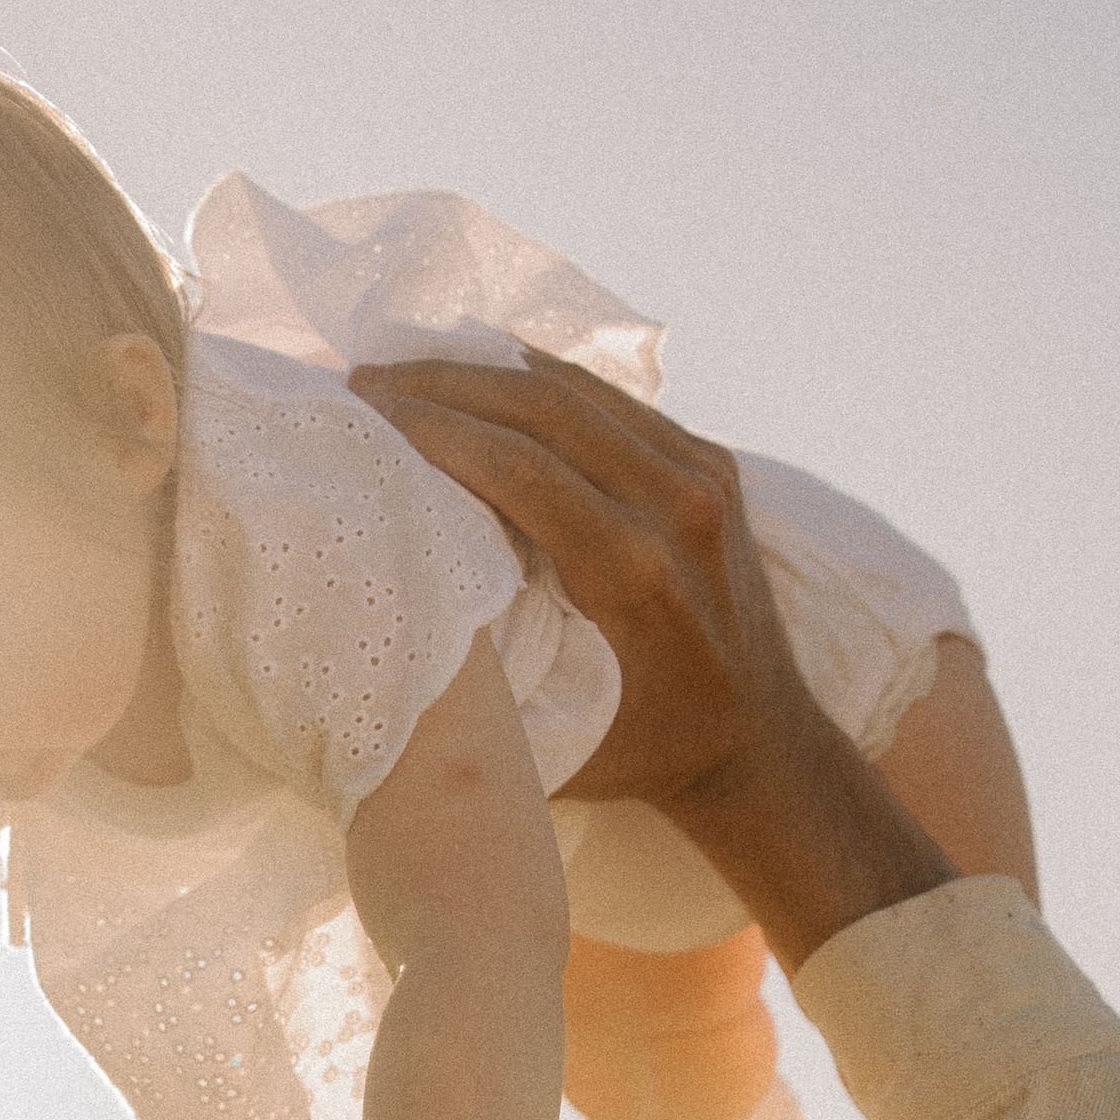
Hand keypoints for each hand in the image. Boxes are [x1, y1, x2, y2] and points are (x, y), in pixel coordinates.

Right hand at [349, 351, 957, 972]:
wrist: (759, 739)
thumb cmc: (639, 748)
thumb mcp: (554, 729)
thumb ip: (483, 668)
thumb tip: (387, 598)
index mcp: (635, 571)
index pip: (516, 466)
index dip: (431, 428)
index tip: (360, 413)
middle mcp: (676, 507)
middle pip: (540, 408)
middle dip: (441, 383)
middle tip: (363, 382)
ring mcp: (703, 475)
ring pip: (576, 388)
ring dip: (482, 370)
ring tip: (406, 372)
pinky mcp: (711, 461)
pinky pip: (610, 399)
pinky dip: (536, 380)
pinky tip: (479, 377)